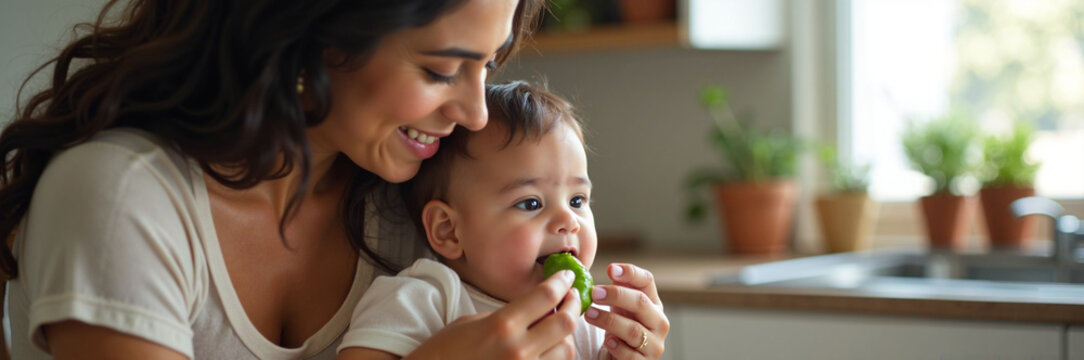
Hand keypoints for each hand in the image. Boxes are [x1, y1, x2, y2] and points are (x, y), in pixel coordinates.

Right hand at [405, 270, 581, 359]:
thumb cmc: (445, 351)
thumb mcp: (473, 322)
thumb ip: (508, 316)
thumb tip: (536, 309)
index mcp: (502, 325)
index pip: (546, 296)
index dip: (562, 282)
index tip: (567, 276)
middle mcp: (517, 349)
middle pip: (564, 322)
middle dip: (574, 305)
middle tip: (573, 297)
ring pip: (566, 350)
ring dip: (566, 335)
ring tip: (559, 324)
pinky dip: (556, 356)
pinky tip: (549, 347)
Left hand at [584, 264, 668, 358]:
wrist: (620, 359)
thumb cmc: (618, 327)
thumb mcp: (618, 306)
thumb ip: (615, 288)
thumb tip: (610, 269)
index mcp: (653, 303)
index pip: (647, 281)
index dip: (630, 273)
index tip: (610, 269)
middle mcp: (659, 322)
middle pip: (641, 303)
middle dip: (616, 295)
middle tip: (594, 292)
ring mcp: (655, 344)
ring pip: (634, 330)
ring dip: (609, 321)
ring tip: (589, 314)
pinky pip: (631, 355)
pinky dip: (618, 347)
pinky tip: (606, 340)